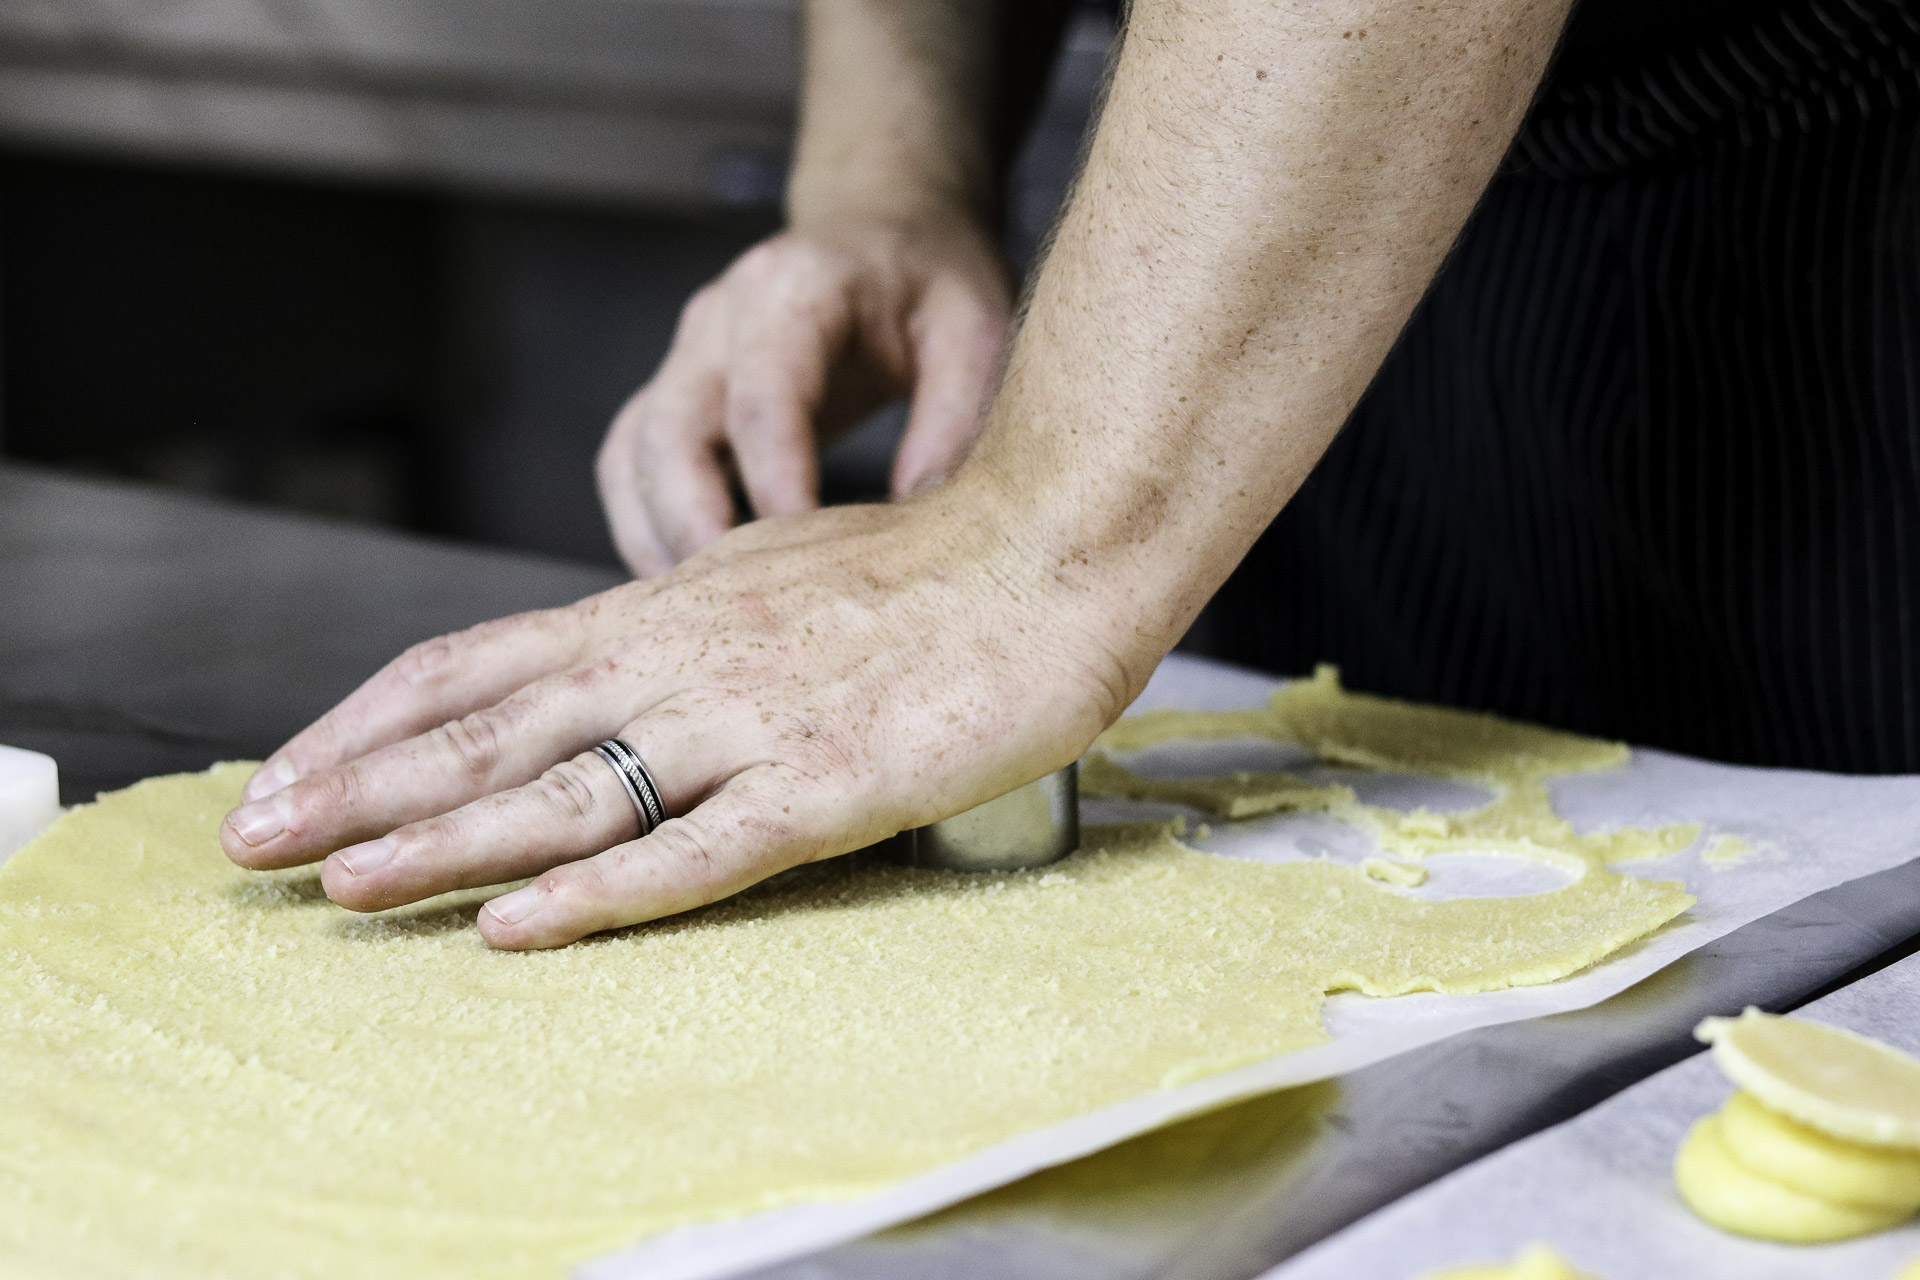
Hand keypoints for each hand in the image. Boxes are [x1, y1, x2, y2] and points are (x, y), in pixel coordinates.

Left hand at [218, 489, 1129, 949]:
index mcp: (663, 608)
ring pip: (568, 787)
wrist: (1054, 543)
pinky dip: (600, 893)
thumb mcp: (769, 574)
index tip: (289, 765)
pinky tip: (522, 927)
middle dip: (361, 785)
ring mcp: (750, 721)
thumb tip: (610, 663)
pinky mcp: (827, 784)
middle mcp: (680, 657)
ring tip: (342, 885)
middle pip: (491, 727)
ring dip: (444, 840)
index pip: (480, 661)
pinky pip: (696, 849)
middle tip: (255, 839)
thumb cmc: (927, 565)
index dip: (372, 718)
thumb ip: (684, 624)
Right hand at [595, 214, 1010, 575]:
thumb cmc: (931, 281)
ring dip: (659, 536)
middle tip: (743, 605)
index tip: (808, 557)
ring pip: (633, 453)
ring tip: (709, 612)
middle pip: (670, 430)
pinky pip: (630, 464)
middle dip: (697, 524)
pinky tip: (692, 585)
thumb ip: (955, 416)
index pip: (764, 396)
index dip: (776, 482)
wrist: (884, 231)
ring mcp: (686, 355)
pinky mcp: (676, 392)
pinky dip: (645, 526)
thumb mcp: (975, 331)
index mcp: (795, 287)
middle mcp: (719, 317)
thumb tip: (920, 511)